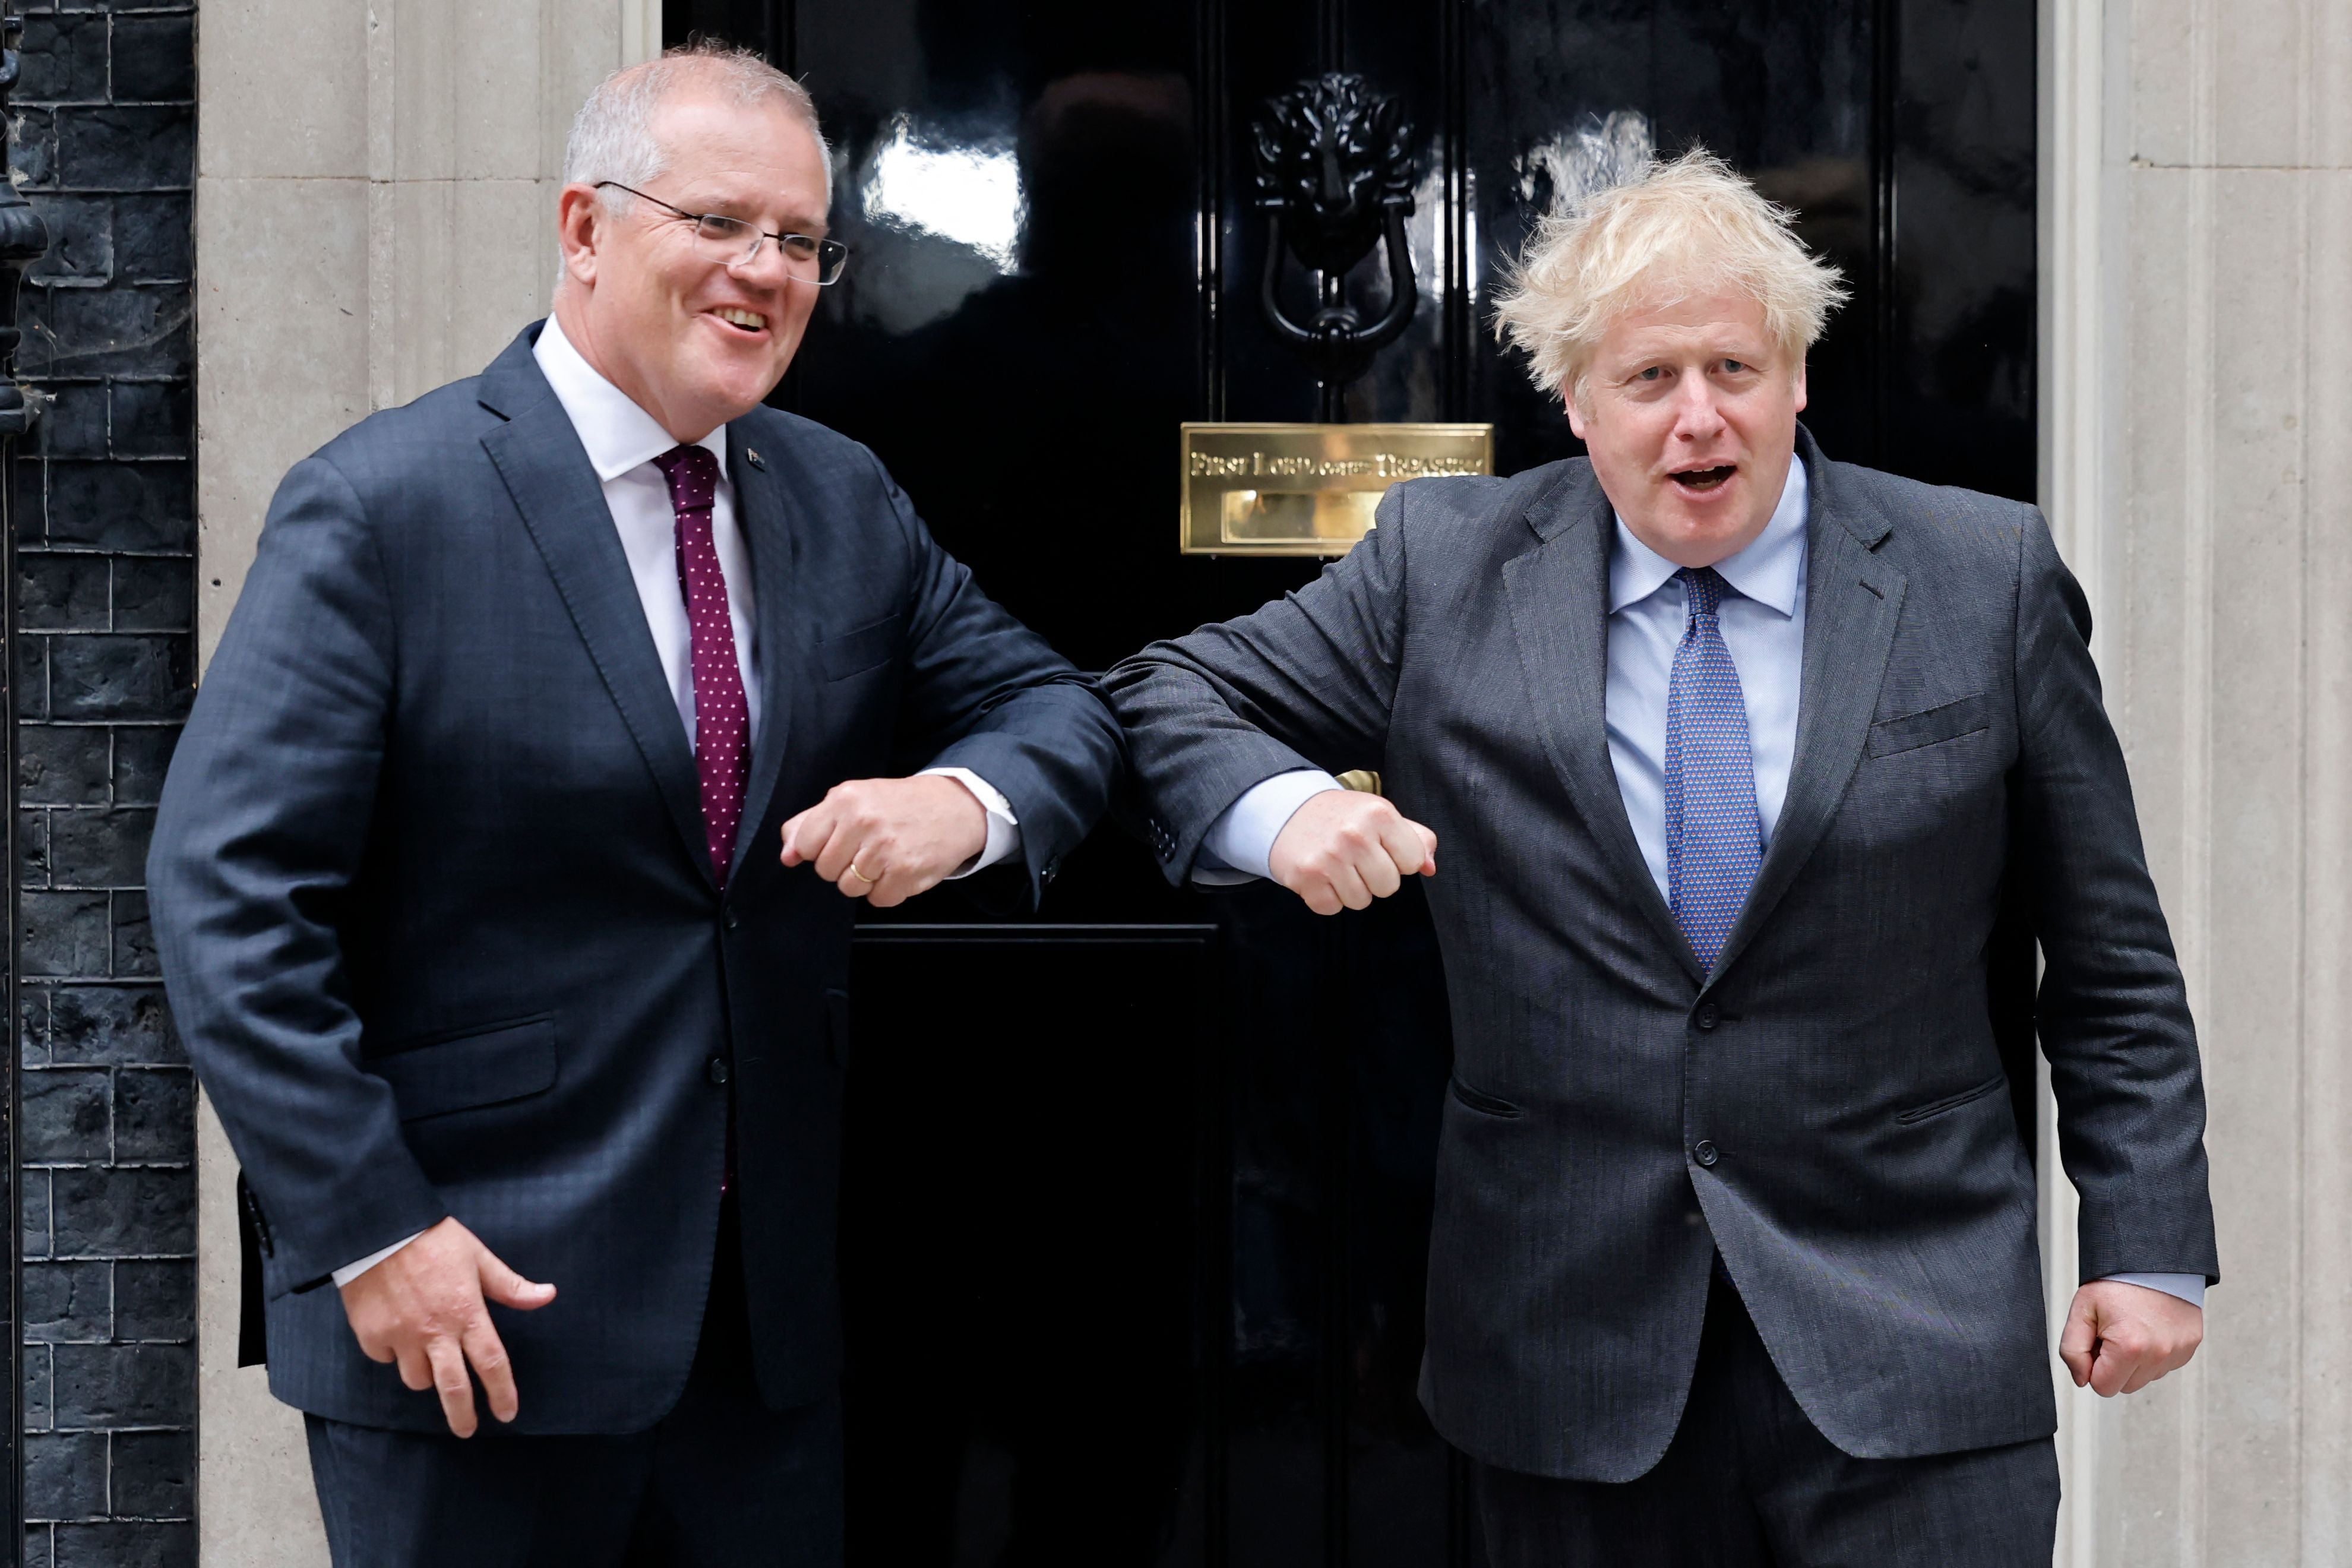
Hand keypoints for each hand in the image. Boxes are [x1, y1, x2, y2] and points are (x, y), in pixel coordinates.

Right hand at [339, 1217, 556, 1436]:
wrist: (378, 1229)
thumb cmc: (433, 1239)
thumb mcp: (478, 1257)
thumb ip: (510, 1285)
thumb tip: (547, 1296)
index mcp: (466, 1312)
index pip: (491, 1361)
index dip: (502, 1391)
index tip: (507, 1413)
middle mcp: (434, 1331)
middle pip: (452, 1387)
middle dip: (462, 1415)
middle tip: (467, 1431)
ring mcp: (401, 1336)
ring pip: (417, 1379)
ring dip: (426, 1375)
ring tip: (429, 1357)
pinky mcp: (371, 1336)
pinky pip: (387, 1360)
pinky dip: (394, 1354)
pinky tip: (397, 1333)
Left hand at [779, 774, 986, 907]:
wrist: (954, 807)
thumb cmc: (899, 804)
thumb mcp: (852, 798)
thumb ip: (811, 823)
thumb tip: (787, 856)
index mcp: (846, 799)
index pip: (806, 844)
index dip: (820, 848)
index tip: (840, 841)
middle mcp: (864, 822)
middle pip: (826, 871)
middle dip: (843, 865)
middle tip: (867, 848)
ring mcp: (885, 849)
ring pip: (850, 888)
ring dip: (866, 880)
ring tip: (885, 858)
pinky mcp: (905, 873)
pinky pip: (878, 899)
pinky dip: (888, 890)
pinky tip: (900, 869)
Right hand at [1266, 789, 1437, 915]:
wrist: (1287, 811)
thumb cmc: (1341, 816)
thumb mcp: (1380, 815)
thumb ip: (1414, 838)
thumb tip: (1430, 867)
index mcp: (1379, 814)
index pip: (1412, 862)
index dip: (1398, 860)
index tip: (1380, 848)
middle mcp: (1355, 834)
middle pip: (1388, 887)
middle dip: (1374, 878)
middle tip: (1355, 859)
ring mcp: (1329, 857)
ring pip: (1361, 901)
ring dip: (1350, 889)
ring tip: (1337, 866)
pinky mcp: (1307, 876)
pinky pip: (1332, 908)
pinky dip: (1327, 897)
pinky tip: (1321, 876)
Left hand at [2059, 1279, 2203, 1395]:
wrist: (2152, 1260)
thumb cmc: (2116, 1282)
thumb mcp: (2081, 1310)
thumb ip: (2072, 1350)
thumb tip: (2082, 1379)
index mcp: (2130, 1347)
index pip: (2103, 1387)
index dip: (2093, 1367)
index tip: (2096, 1342)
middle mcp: (2159, 1354)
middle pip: (2125, 1386)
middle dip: (2113, 1365)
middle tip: (2112, 1332)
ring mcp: (2178, 1352)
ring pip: (2145, 1377)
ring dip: (2134, 1361)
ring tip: (2130, 1327)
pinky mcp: (2189, 1348)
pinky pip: (2163, 1366)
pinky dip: (2152, 1353)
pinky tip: (2147, 1329)